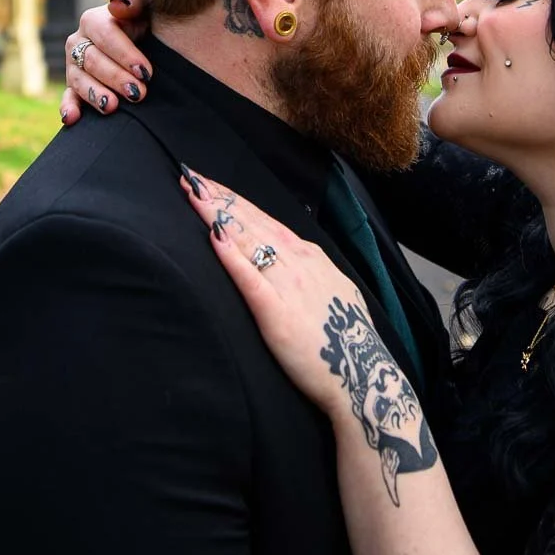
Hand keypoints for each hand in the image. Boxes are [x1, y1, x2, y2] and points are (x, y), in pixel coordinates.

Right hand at [60, 0, 153, 123]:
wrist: (144, 40)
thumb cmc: (146, 22)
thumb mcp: (146, 7)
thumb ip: (133, 2)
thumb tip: (117, 5)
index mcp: (94, 20)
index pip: (106, 35)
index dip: (125, 54)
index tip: (145, 71)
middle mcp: (79, 42)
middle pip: (93, 60)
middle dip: (116, 78)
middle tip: (138, 93)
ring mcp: (74, 66)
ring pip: (79, 80)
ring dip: (95, 94)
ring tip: (112, 106)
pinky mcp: (74, 86)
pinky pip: (68, 97)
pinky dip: (68, 108)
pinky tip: (71, 119)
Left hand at [179, 166, 435, 498]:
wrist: (363, 377)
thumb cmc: (343, 342)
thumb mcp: (331, 292)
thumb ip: (308, 272)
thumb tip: (290, 256)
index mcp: (310, 258)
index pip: (265, 220)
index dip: (235, 201)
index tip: (210, 184)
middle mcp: (299, 263)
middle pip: (252, 222)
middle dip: (220, 198)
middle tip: (190, 176)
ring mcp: (288, 285)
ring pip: (248, 241)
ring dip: (218, 215)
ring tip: (194, 194)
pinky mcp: (276, 313)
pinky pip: (249, 278)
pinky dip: (231, 255)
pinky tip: (214, 236)